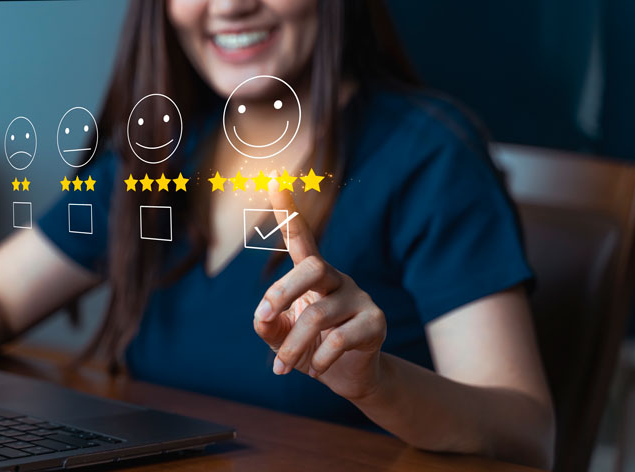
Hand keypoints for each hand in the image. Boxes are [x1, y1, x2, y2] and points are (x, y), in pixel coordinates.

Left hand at [253, 182, 386, 401]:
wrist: (346, 377)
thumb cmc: (308, 347)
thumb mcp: (279, 336)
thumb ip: (267, 324)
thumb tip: (263, 317)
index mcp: (312, 275)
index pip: (301, 238)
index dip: (288, 211)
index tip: (273, 181)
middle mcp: (337, 279)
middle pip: (312, 267)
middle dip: (283, 291)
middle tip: (265, 316)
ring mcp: (359, 298)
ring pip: (318, 314)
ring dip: (293, 345)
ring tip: (281, 367)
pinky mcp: (375, 322)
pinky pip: (341, 338)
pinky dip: (319, 359)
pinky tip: (315, 370)